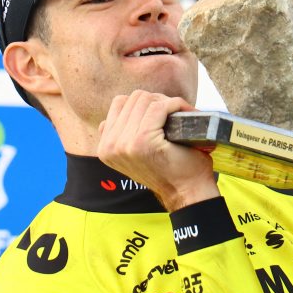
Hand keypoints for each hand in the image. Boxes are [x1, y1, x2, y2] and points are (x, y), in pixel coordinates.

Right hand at [96, 90, 218, 211]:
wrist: (187, 193)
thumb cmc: (169, 172)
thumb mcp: (134, 155)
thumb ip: (120, 136)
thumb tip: (113, 116)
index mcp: (105, 148)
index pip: (119, 104)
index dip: (143, 104)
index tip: (161, 113)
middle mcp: (110, 146)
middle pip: (133, 99)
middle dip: (156, 101)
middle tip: (174, 112)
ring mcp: (125, 143)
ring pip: (145, 100)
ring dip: (167, 102)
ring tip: (180, 112)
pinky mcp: (143, 141)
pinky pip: (159, 107)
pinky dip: (176, 104)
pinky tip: (186, 112)